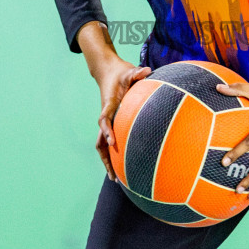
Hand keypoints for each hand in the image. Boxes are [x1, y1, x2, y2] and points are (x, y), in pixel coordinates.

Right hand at [78, 21, 147, 181]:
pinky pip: (112, 140)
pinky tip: (125, 164)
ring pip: (103, 144)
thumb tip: (147, 70)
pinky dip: (115, 153)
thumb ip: (137, 72)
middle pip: (100, 140)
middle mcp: (106, 115)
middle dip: (105, 157)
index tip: (113, 142)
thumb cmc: (120, 73)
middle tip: (112, 174)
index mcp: (108, 105)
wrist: (108, 71)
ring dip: (107, 160)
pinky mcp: (113, 122)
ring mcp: (108, 120)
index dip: (107, 131)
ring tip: (115, 178)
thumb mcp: (129, 70)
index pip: (104, 120)